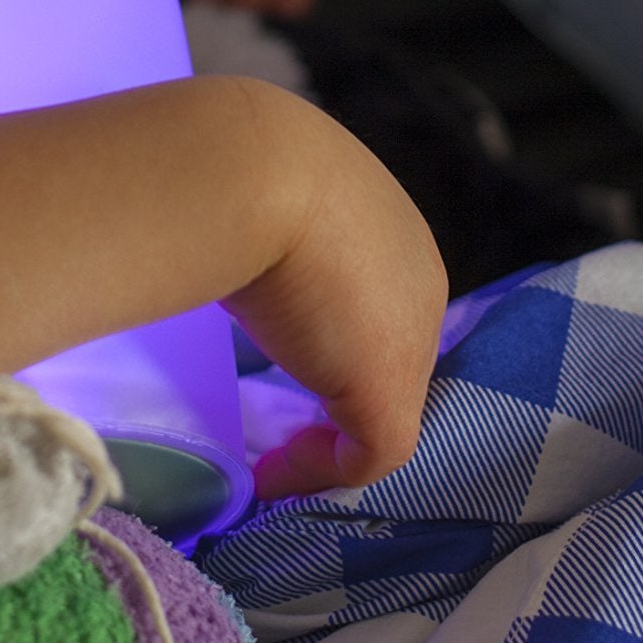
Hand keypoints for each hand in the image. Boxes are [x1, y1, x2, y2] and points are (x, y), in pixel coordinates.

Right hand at [223, 89, 446, 499]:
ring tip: (267, 458)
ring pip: (383, 409)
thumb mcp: (258, 198)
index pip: (374, 301)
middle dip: (332, 390)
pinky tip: (264, 474)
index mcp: (389, 229)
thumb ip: (262, 236)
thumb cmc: (235, 169)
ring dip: (327, 438)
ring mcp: (410, 338)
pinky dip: (316, 473)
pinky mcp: (387, 390)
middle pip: (384, 354)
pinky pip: (367, 455)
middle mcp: (417, 280)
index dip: (332, 340)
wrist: (248, 171)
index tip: (276, 358)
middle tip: (272, 420)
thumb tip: (226, 270)